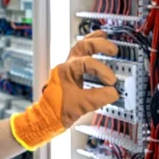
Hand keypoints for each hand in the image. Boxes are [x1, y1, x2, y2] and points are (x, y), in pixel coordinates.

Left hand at [10, 32, 119, 150]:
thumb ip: (98, 97)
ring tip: (106, 38)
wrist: (45, 119)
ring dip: (93, 42)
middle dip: (99, 44)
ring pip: (80, 48)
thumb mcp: (80, 105)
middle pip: (82, 45)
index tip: (111, 82)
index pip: (88, 63)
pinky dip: (91, 53)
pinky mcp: (70, 76)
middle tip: (113, 50)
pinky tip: (99, 55)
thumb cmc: (56, 112)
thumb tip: (113, 92)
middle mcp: (66, 67)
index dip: (102, 71)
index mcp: (66, 70)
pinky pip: (81, 58)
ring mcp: (67, 70)